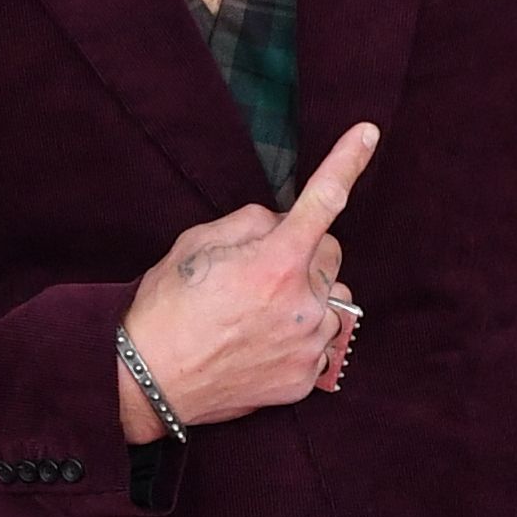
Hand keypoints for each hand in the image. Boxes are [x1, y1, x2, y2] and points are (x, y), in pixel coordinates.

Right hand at [114, 122, 377, 439]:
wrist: (149, 382)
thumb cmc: (167, 308)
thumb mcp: (197, 245)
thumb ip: (251, 224)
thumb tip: (283, 224)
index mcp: (275, 262)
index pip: (324, 201)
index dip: (347, 163)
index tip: (367, 134)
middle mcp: (302, 305)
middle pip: (329, 256)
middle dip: (303, 254)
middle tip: (256, 273)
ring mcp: (307, 346)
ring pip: (331, 303)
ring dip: (306, 299)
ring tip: (258, 316)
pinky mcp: (304, 380)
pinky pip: (320, 344)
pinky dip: (298, 338)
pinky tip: (259, 345)